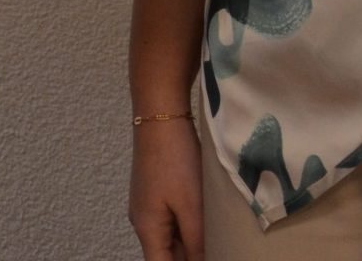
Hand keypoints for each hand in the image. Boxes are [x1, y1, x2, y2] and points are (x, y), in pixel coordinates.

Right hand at [129, 115, 204, 260]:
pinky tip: (206, 224)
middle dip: (190, 258)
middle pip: (165, 255)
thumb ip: (196, 241)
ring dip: (190, 245)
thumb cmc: (175, 161)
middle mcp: (143, 221)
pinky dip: (187, 228)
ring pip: (170, 238)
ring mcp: (148, 205)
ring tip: (217, 244)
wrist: (160, 115)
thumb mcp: (191, 206)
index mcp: (147, 229)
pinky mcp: (156, 191)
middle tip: (219, 252)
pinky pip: (171, 221)